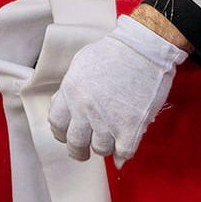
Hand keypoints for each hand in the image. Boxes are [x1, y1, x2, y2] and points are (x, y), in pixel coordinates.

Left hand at [48, 16, 184, 167]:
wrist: (144, 47)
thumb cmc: (114, 52)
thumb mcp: (81, 65)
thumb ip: (70, 90)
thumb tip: (68, 112)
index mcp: (71, 90)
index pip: (56, 123)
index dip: (62, 132)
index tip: (68, 135)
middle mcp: (85, 108)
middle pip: (75, 142)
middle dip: (78, 150)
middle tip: (84, 150)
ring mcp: (108, 120)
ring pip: (100, 149)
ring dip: (104, 146)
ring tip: (110, 138)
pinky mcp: (131, 128)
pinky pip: (123, 153)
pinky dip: (123, 154)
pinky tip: (123, 147)